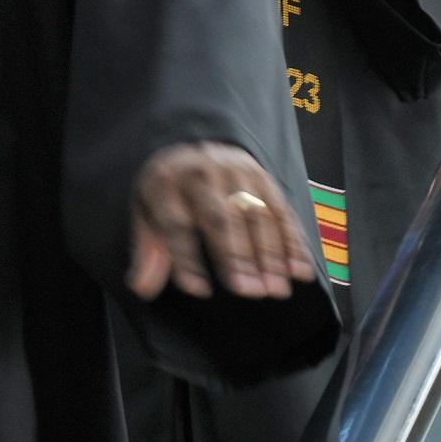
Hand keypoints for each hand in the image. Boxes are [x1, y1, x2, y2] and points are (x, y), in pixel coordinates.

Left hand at [130, 142, 317, 301]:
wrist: (196, 149)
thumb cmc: (170, 192)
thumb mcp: (147, 213)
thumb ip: (148, 251)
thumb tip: (141, 288)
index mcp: (166, 182)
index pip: (175, 223)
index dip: (186, 258)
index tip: (198, 289)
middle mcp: (202, 172)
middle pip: (220, 218)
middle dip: (236, 257)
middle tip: (249, 292)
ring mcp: (237, 172)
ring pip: (256, 215)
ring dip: (270, 255)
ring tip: (276, 289)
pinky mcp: (264, 177)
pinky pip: (281, 211)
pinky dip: (293, 243)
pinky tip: (299, 271)